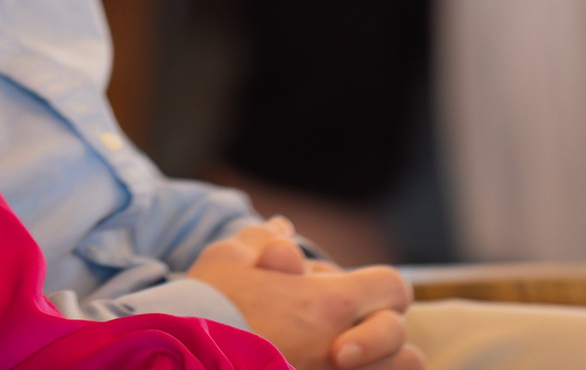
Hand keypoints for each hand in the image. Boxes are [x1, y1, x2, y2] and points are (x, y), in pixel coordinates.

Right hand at [186, 220, 419, 369]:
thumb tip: (283, 229)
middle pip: (402, 338)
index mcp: (329, 303)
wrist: (184, 360)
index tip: (353, 291)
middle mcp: (344, 347)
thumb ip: (262, 240)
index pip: (392, 287)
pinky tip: (333, 366)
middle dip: (384, 332)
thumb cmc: (208, 309)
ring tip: (349, 357)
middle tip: (349, 334)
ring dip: (383, 364)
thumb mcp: (228, 260)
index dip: (379, 286)